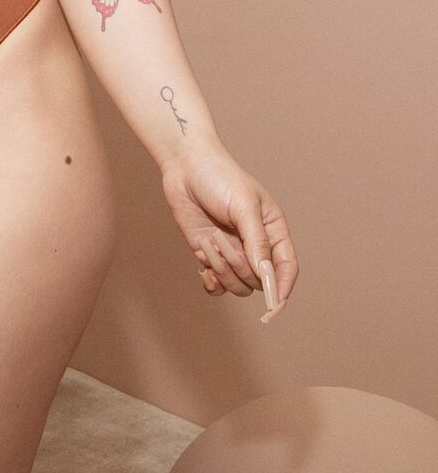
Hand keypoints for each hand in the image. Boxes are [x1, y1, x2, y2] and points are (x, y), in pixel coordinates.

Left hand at [159, 140, 297, 322]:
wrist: (185, 166)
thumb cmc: (219, 177)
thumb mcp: (244, 206)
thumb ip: (257, 241)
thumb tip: (268, 276)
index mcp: (273, 231)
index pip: (286, 268)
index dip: (283, 288)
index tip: (275, 305)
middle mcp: (255, 245)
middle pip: (259, 281)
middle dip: (239, 267)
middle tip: (221, 241)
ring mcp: (232, 252)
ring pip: (237, 285)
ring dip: (222, 269)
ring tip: (209, 241)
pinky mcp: (210, 254)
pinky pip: (217, 285)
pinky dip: (212, 282)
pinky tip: (204, 268)